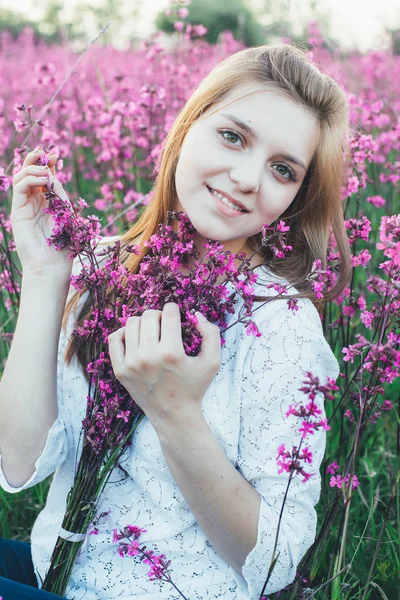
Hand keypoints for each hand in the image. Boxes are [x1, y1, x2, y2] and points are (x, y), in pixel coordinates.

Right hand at [11, 147, 72, 279]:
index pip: (45, 176)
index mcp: (50, 202)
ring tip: (45, 172)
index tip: (55, 154)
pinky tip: (41, 180)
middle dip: (36, 159)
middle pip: (30, 173)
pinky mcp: (17, 211)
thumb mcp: (66, 213)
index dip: (48, 163)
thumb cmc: (64, 245)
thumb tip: (51, 173)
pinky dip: (29, 179)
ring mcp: (25, 206)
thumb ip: (58, 193)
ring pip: (21, 177)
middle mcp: (36, 202)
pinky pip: (19, 188)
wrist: (52, 265)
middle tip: (45, 153)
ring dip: (32, 168)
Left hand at [108, 303, 221, 426]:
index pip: (168, 313)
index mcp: (171, 353)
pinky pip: (114, 339)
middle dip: (159, 315)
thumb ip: (211, 333)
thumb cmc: (195, 387)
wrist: (174, 415)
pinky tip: (135, 339)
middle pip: (149, 315)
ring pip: (131, 323)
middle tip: (164, 325)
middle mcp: (148, 357)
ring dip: (143, 323)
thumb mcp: (213, 361)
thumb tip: (195, 314)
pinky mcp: (120, 370)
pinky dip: (124, 333)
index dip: (174, 309)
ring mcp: (131, 364)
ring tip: (151, 332)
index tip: (176, 315)